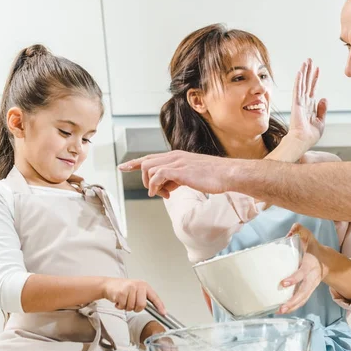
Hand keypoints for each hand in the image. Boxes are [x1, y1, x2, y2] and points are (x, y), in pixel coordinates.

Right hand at [101, 278, 166, 314]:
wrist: (108, 284)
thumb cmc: (123, 288)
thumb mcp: (136, 290)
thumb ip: (144, 297)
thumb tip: (154, 308)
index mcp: (144, 285)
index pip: (154, 297)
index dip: (160, 306)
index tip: (163, 313)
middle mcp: (138, 285)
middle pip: (142, 305)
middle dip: (135, 308)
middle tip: (130, 303)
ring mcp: (130, 288)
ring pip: (131, 307)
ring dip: (126, 307)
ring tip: (123, 300)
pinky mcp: (121, 292)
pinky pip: (123, 306)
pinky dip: (120, 306)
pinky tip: (118, 300)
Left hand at [118, 150, 236, 197]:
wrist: (227, 174)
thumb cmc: (213, 176)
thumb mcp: (191, 176)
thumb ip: (176, 179)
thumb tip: (167, 188)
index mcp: (176, 156)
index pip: (150, 157)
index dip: (134, 163)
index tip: (122, 167)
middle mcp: (174, 156)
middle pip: (145, 163)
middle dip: (143, 179)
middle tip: (155, 192)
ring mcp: (176, 162)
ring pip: (148, 169)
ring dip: (151, 185)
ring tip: (165, 195)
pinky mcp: (178, 170)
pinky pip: (156, 176)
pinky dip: (155, 186)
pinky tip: (161, 194)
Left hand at [277, 223, 326, 313]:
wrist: (328, 261)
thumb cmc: (313, 249)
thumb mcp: (309, 237)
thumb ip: (300, 231)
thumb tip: (291, 230)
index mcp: (311, 265)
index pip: (302, 273)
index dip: (294, 279)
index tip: (283, 284)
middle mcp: (312, 278)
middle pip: (304, 292)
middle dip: (293, 301)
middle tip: (281, 307)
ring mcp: (311, 286)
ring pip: (303, 299)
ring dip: (292, 307)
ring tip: (279, 312)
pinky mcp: (309, 290)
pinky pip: (302, 300)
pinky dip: (293, 307)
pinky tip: (282, 310)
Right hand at [288, 58, 327, 149]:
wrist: (302, 141)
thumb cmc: (310, 135)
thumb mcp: (321, 121)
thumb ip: (322, 109)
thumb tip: (324, 98)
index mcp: (310, 106)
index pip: (312, 89)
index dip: (315, 79)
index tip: (317, 69)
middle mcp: (304, 102)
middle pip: (307, 83)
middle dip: (309, 72)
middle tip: (310, 60)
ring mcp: (299, 102)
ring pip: (302, 84)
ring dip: (304, 72)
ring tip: (306, 62)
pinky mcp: (296, 104)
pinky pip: (298, 90)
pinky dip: (299, 81)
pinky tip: (300, 72)